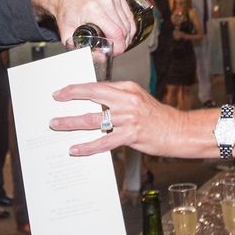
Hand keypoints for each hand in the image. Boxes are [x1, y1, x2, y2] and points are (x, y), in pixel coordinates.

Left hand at [31, 0, 135, 52]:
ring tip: (118, 40)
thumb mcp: (68, 34)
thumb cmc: (65, 10)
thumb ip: (82, 50)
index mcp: (93, 10)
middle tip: (115, 48)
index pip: (116, 33)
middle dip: (123, 42)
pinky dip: (126, 22)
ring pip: (128, 21)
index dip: (120, 47)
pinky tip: (120, 28)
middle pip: (124, 28)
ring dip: (126, 33)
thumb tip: (100, 59)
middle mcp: (105, 0)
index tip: (116, 52)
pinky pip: (128, 12)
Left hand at [50, 80, 186, 156]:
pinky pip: (103, 142)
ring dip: (71, 122)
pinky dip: (87, 146)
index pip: (97, 86)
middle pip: (93, 96)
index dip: (77, 88)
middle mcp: (127, 101)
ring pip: (93, 120)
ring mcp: (128, 118)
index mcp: (128, 89)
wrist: (179, 131)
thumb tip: (95, 100)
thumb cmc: (159, 117)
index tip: (62, 91)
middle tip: (55, 100)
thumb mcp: (139, 99)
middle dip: (70, 97)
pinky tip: (76, 149)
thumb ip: (118, 98)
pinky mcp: (130, 136)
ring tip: (57, 124)